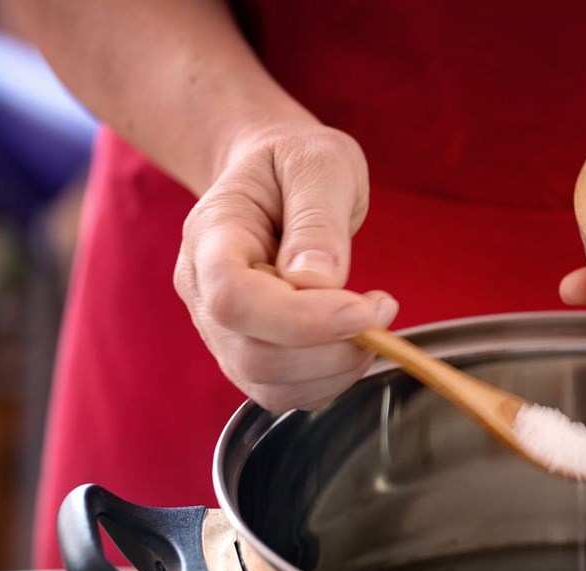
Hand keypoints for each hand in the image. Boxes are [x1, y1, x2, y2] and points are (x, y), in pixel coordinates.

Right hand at [173, 124, 397, 411]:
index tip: (363, 310)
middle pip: (254, 355)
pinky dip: (331, 380)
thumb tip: (319, 281)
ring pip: (270, 385)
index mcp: (211, 237)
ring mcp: (222, 330)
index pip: (234, 299)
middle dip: (333, 347)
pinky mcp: (250, 354)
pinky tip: (354, 340)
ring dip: (337, 368)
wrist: (275, 175)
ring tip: (372, 320)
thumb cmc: (295, 163)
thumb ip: (317, 219)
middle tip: (382, 308)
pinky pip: (286, 393)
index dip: (299, 320)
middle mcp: (203, 292)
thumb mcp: (319, 163)